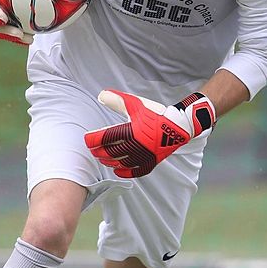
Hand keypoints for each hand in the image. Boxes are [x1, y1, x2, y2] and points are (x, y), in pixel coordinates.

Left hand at [84, 90, 215, 177]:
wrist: (179, 124)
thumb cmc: (156, 113)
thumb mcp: (136, 104)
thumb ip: (117, 100)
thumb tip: (101, 95)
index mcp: (131, 131)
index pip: (105, 138)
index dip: (93, 139)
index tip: (87, 138)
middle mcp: (136, 146)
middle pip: (110, 152)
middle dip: (98, 151)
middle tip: (92, 149)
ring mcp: (144, 156)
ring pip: (120, 163)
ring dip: (108, 161)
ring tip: (102, 158)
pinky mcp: (151, 162)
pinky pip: (135, 171)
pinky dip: (124, 172)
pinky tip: (117, 170)